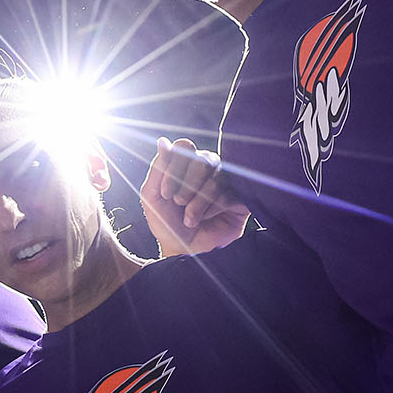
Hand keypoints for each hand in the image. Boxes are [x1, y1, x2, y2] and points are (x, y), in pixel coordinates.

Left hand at [140, 137, 249, 255]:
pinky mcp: (240, 200)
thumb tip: (163, 141)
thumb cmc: (166, 222)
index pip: (185, 146)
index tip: (164, 193)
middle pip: (202, 159)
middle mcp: (209, 168)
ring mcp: (226, 182)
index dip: (173, 168)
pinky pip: (228, 195)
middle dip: (185, 185)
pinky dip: (211, 210)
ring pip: (215, 178)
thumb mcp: (152, 196)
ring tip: (188, 219)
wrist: (182, 251)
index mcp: (187, 162)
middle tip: (177, 203)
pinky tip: (204, 220)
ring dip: (196, 202)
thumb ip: (158, 169)